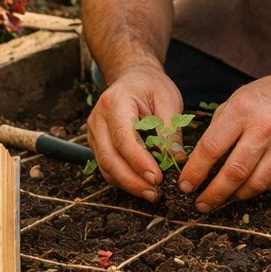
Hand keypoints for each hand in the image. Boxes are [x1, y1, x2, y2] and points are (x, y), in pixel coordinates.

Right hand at [85, 63, 184, 201]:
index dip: (139, 162)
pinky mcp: (97, 143)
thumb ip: (170, 129)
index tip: (158, 178)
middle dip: (133, 180)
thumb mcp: (168, 99)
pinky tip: (141, 186)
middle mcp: (98, 119)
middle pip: (110, 157)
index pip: (124, 138)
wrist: (133, 77)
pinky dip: (123, 180)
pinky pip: (106, 167)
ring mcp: (94, 132)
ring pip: (106, 166)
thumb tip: (176, 159)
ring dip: (128, 184)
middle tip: (155, 193)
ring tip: (152, 194)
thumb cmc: (151, 86)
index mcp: (116, 103)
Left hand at [178, 72, 270, 212]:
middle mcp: (265, 128)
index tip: (185, 185)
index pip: (212, 148)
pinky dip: (256, 188)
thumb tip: (197, 164)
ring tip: (223, 198)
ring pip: (255, 184)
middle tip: (201, 204)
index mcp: (242, 111)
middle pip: (234, 172)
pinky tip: (246, 186)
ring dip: (235, 196)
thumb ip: (217, 130)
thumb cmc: (264, 98)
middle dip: (214, 193)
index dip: (195, 171)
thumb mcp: (235, 101)